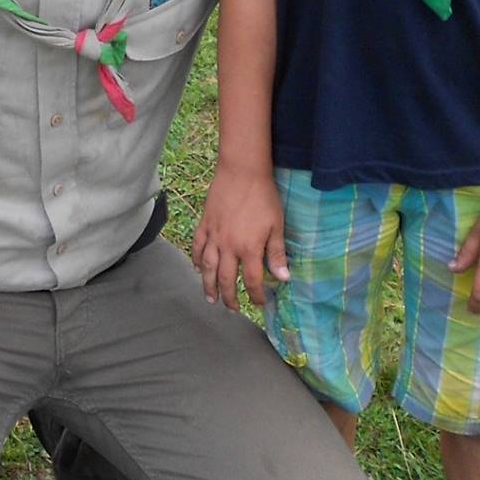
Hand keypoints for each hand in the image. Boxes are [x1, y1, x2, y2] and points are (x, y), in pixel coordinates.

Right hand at [190, 167, 288, 309]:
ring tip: (210, 298)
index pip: (251, 280)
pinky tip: (197, 267)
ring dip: (208, 285)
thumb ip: (277, 253)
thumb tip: (283, 278)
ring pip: (207, 267)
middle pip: (226, 278)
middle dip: (229, 297)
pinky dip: (195, 259)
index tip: (259, 303)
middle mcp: (228, 246)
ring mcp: (214, 235)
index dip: (256, 295)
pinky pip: (197, 246)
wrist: (242, 171)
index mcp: (249, 248)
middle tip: (231, 309)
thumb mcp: (277, 225)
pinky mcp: (205, 223)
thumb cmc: (264, 197)